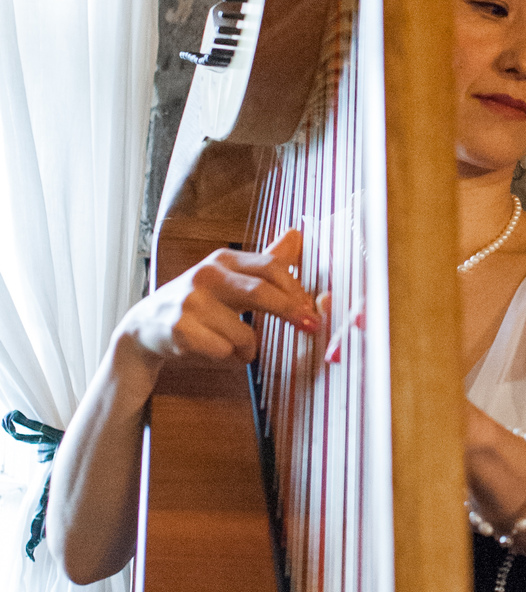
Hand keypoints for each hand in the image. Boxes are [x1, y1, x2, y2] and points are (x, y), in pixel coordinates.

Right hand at [118, 231, 322, 375]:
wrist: (146, 327)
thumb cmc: (198, 303)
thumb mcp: (231, 277)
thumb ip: (266, 263)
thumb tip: (298, 235)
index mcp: (224, 259)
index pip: (271, 267)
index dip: (297, 290)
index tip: (314, 310)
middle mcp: (206, 275)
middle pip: (260, 292)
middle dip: (289, 312)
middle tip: (309, 327)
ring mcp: (190, 301)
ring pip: (244, 333)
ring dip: (248, 347)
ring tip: (233, 344)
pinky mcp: (179, 329)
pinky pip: (223, 350)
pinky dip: (228, 357)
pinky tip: (212, 349)